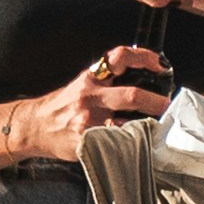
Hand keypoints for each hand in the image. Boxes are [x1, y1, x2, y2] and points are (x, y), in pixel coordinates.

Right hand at [2, 47, 172, 162]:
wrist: (35, 126)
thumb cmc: (63, 106)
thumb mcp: (83, 84)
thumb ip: (108, 81)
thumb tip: (144, 78)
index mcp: (91, 78)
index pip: (120, 57)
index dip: (143, 57)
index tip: (160, 65)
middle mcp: (91, 97)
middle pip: (131, 95)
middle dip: (156, 102)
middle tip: (168, 106)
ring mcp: (90, 121)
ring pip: (128, 124)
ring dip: (148, 128)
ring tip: (158, 130)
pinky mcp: (88, 142)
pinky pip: (117, 144)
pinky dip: (132, 145)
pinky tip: (140, 146)